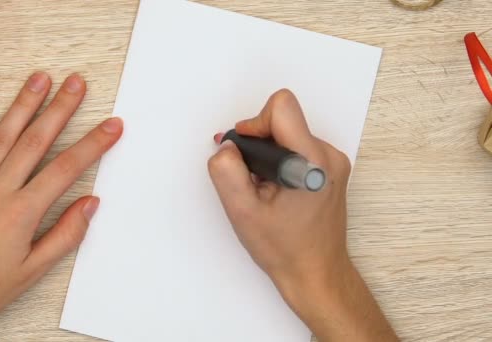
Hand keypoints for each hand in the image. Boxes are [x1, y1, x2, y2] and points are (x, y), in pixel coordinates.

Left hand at [0, 72, 122, 341]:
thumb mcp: (33, 271)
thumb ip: (66, 234)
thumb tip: (90, 203)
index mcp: (22, 213)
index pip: (67, 168)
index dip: (94, 143)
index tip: (112, 126)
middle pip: (36, 141)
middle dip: (60, 108)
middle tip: (77, 83)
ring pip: (1, 136)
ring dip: (23, 105)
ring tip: (40, 79)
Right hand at [208, 89, 396, 340]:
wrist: (315, 271)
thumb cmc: (286, 248)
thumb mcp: (242, 212)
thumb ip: (227, 171)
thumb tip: (228, 146)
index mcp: (310, 161)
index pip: (281, 107)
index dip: (254, 124)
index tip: (246, 152)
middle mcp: (328, 156)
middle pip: (283, 120)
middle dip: (259, 144)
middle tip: (252, 178)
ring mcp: (333, 162)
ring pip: (289, 134)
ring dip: (269, 154)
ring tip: (265, 189)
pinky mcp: (331, 169)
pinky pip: (299, 147)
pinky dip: (281, 162)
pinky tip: (277, 190)